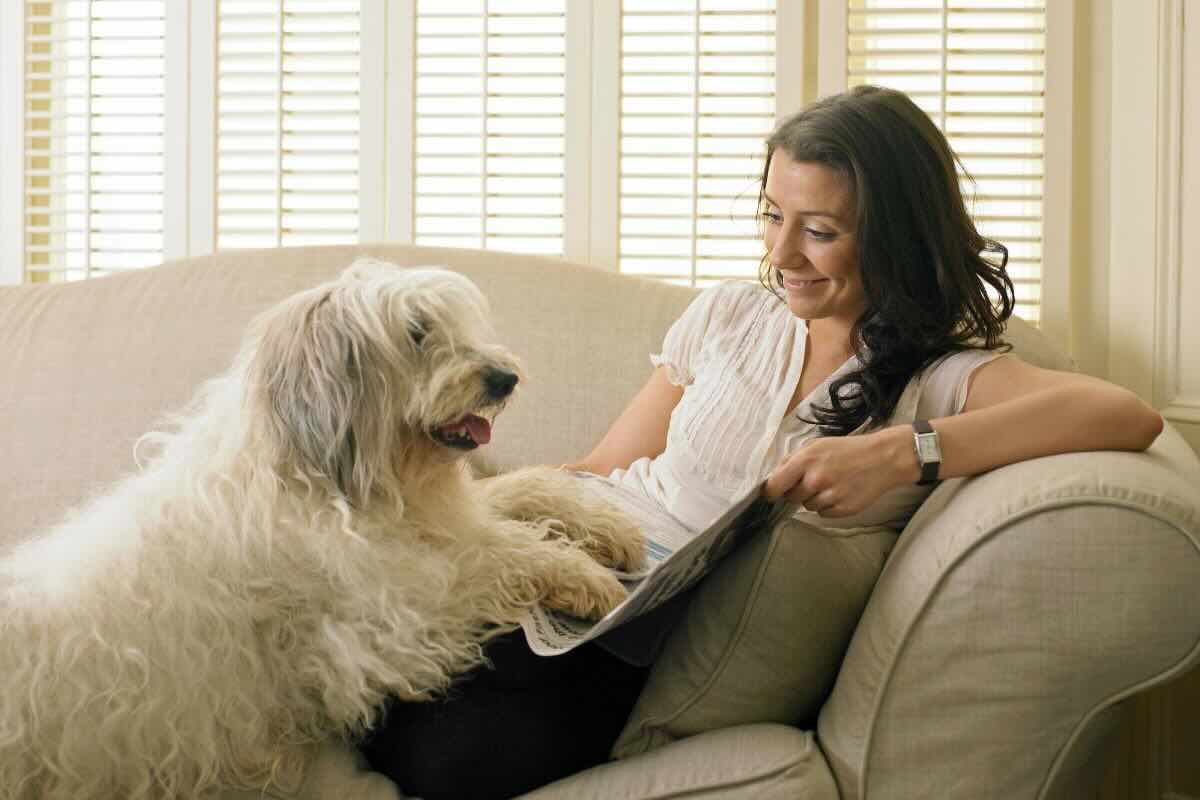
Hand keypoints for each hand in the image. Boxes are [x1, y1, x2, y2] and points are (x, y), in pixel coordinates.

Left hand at [764, 426, 915, 516]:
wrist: (883, 458)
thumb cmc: (848, 450)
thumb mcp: (817, 445)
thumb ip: (793, 460)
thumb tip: (773, 478)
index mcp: (805, 460)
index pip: (775, 485)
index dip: (771, 491)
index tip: (772, 493)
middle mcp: (816, 479)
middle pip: (791, 497)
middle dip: (798, 491)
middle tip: (815, 479)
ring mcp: (830, 496)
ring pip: (807, 506)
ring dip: (815, 498)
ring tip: (832, 483)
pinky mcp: (843, 509)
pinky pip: (823, 514)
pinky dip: (829, 506)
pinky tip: (841, 492)